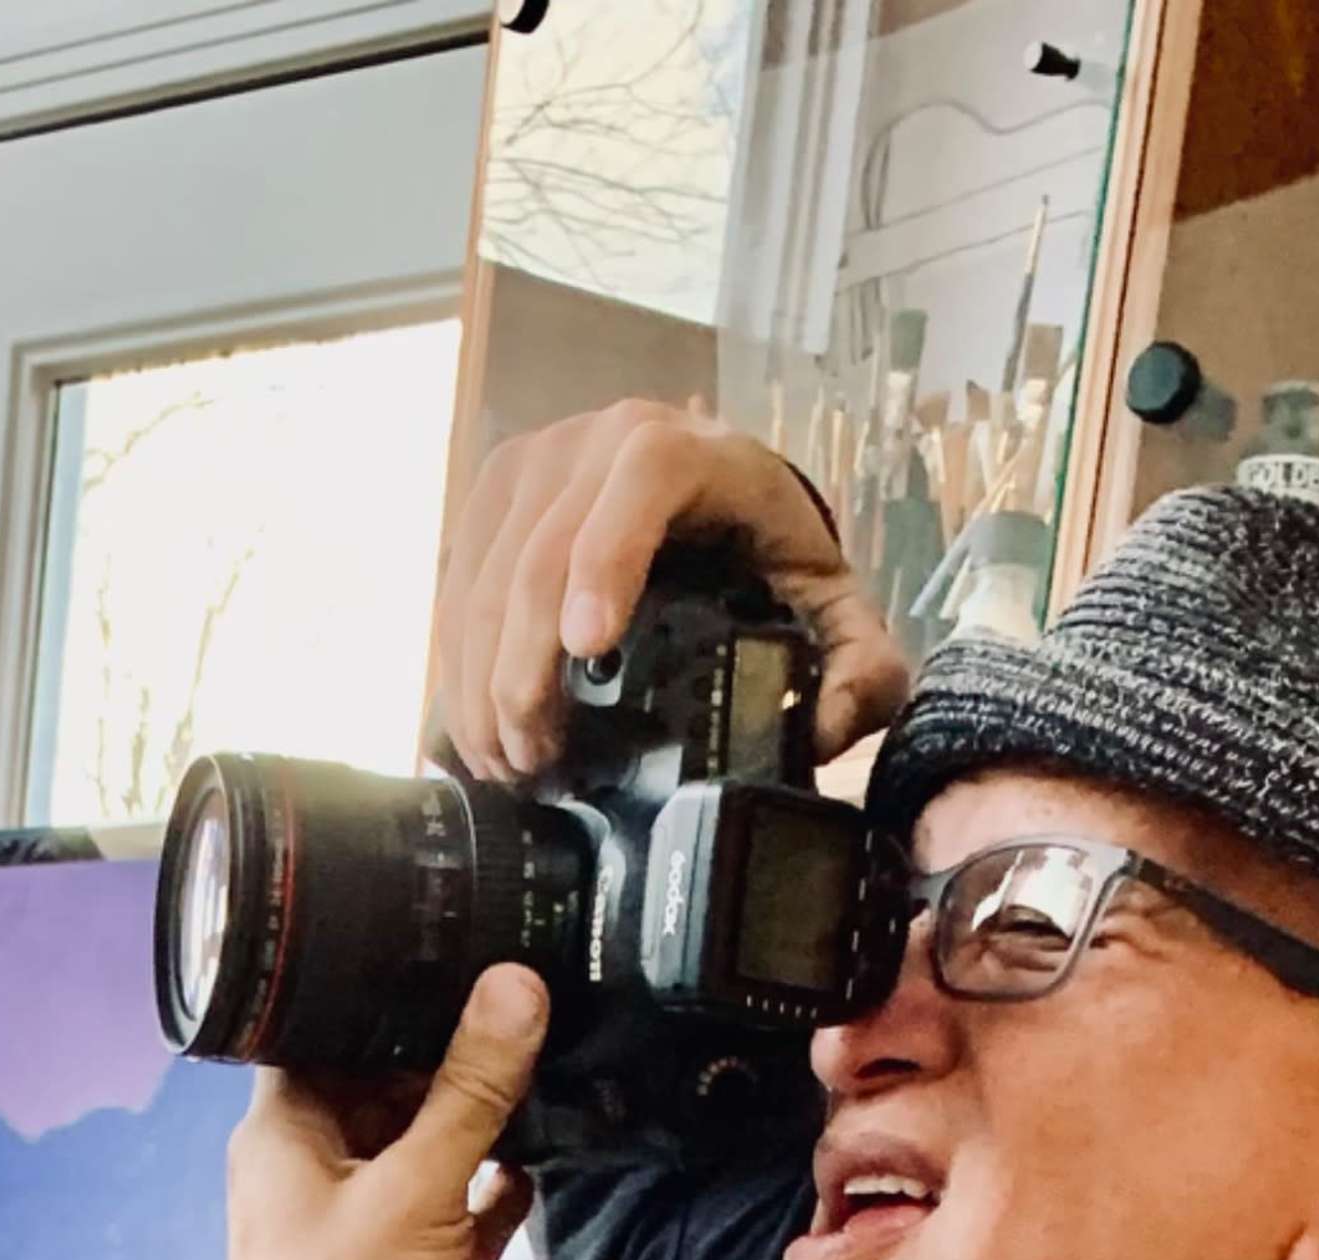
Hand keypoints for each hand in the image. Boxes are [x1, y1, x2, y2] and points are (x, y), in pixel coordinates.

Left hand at [222, 964, 550, 1259]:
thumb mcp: (418, 1186)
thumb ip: (471, 1089)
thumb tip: (514, 986)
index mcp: (284, 1131)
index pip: (325, 1030)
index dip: (382, 994)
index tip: (450, 957)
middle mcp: (309, 1169)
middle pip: (381, 1085)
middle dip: (448, 1060)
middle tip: (522, 1011)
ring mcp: (350, 1224)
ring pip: (418, 1151)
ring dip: (474, 1128)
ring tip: (544, 1077)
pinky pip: (444, 1217)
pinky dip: (484, 1198)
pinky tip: (534, 1172)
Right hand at [430, 401, 908, 784]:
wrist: (711, 496)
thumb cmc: (763, 553)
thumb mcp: (830, 607)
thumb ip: (859, 668)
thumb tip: (828, 725)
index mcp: (698, 453)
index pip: (642, 479)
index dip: (605, 558)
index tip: (585, 647)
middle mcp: (607, 440)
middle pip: (541, 549)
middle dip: (524, 668)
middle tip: (534, 758)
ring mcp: (541, 461)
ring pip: (486, 575)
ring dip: (481, 681)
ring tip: (505, 761)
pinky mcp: (495, 497)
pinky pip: (458, 584)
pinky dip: (459, 665)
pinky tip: (477, 729)